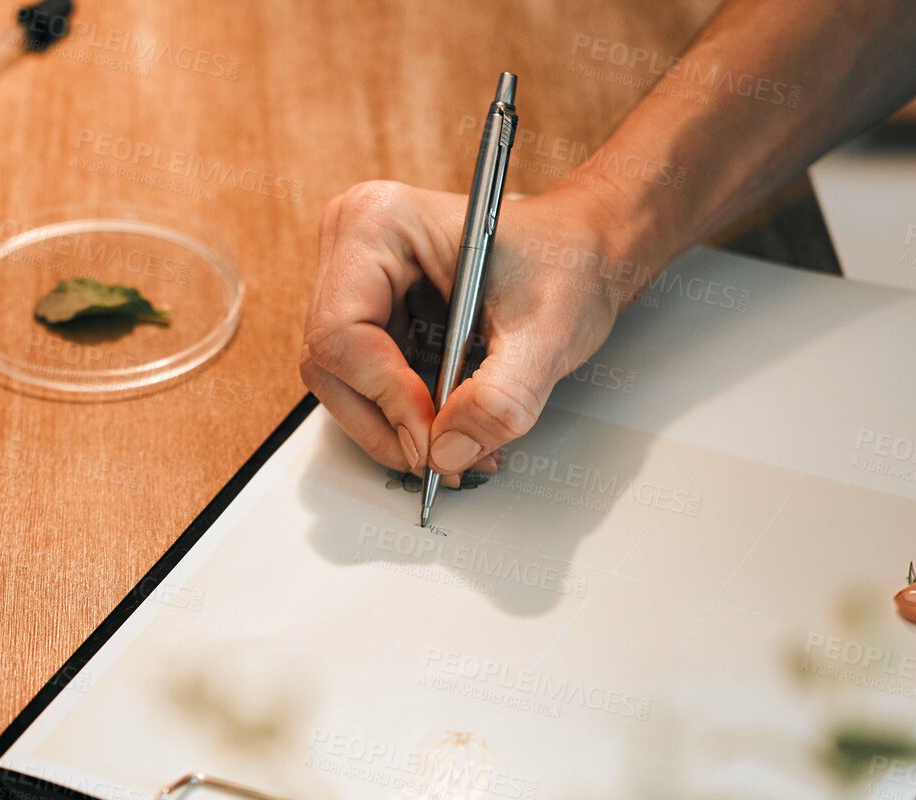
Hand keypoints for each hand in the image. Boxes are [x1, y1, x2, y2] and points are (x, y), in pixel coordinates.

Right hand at [300, 180, 626, 484]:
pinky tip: (446, 428)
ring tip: (454, 450)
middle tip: (443, 461)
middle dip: (387, 425)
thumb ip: (502, 398)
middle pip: (330, 365)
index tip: (434, 440)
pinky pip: (362, 383)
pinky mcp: (371, 314)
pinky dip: (401, 419)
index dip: (385, 398)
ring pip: (341, 383)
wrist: (585, 256)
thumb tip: (447, 452)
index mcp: (381, 223)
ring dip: (394, 430)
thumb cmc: (566, 264)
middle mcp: (355, 246)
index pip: (342, 332)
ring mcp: (356, 281)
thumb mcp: (548, 333)